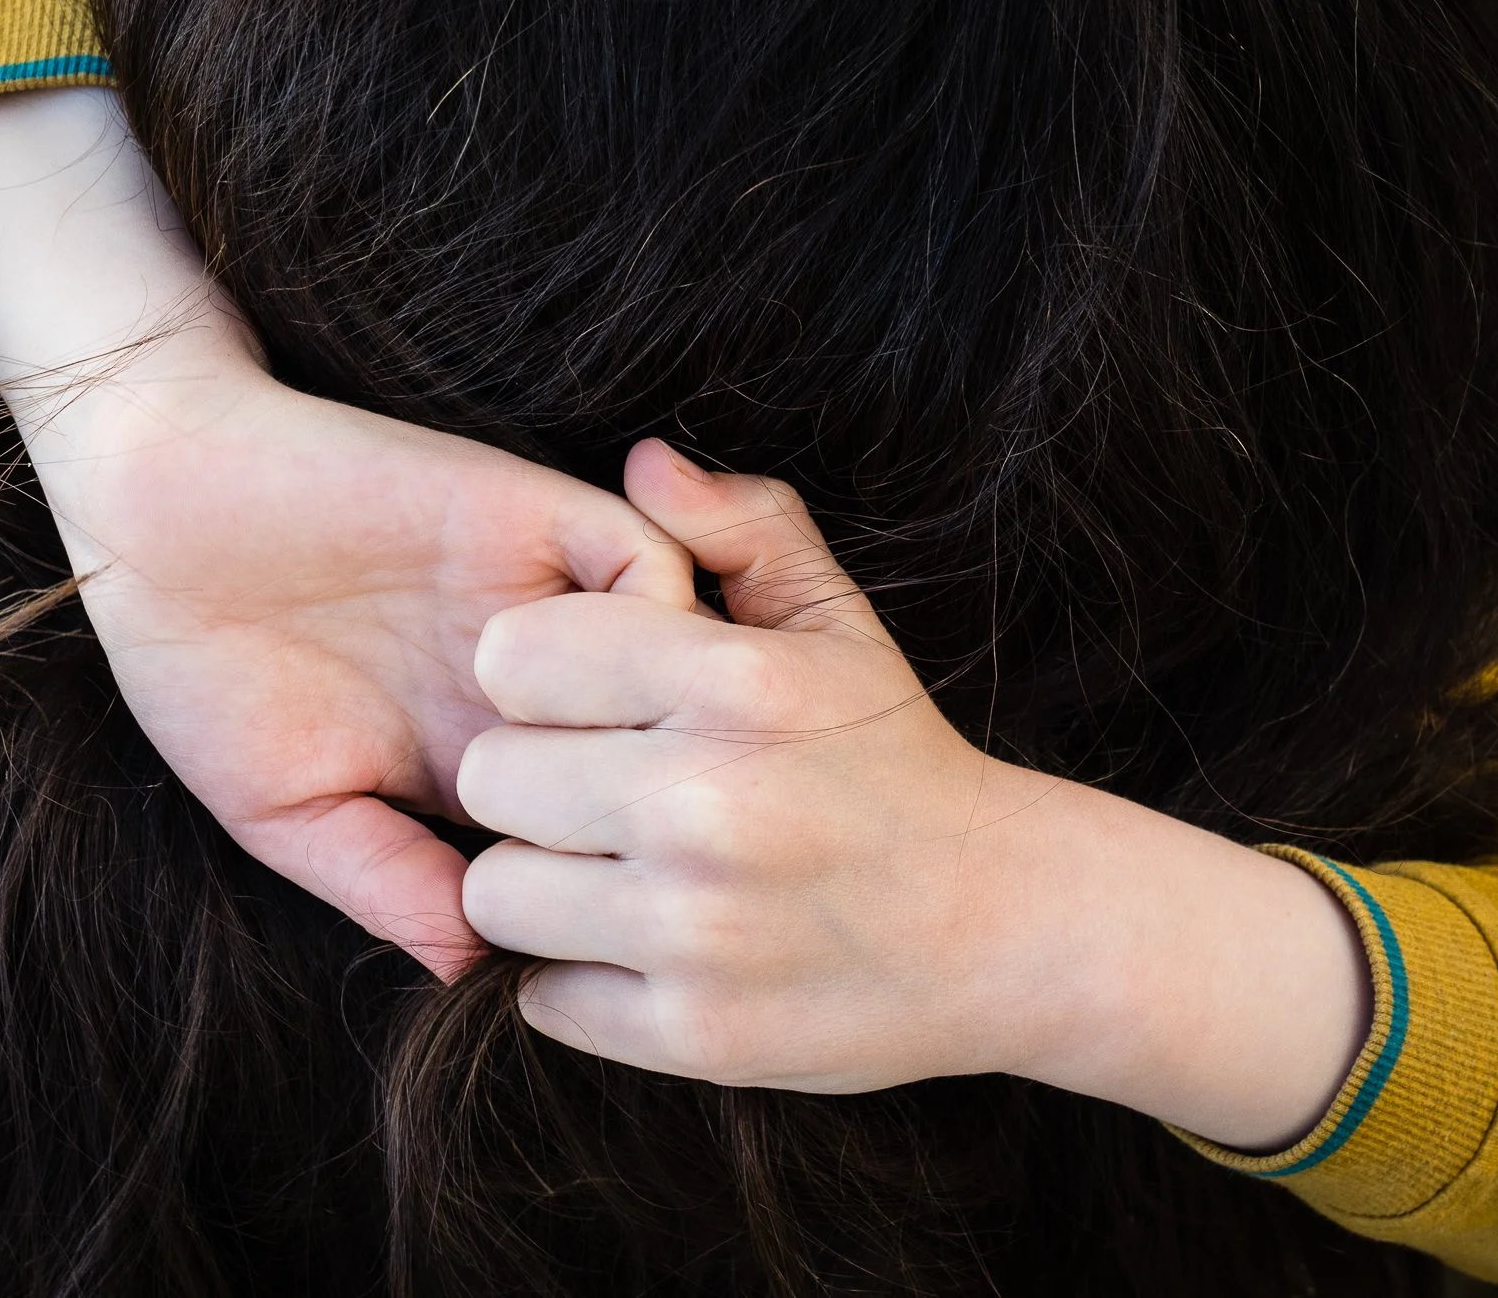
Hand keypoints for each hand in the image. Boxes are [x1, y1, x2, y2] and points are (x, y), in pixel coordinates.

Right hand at [62, 377, 692, 978]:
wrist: (154, 513)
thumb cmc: (203, 671)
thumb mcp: (287, 809)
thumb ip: (383, 881)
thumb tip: (474, 976)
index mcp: (480, 763)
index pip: (598, 838)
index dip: (620, 893)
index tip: (613, 954)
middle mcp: (529, 688)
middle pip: (669, 753)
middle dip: (683, 815)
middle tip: (669, 867)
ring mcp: (540, 604)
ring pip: (686, 663)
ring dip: (677, 719)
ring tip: (634, 768)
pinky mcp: (533, 521)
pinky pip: (650, 567)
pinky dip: (653, 620)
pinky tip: (596, 677)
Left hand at [459, 441, 1370, 1147]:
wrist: (1008, 923)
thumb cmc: (898, 758)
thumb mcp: (840, 623)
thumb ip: (742, 527)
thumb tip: (643, 462)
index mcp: (738, 684)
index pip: (510, 657)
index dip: (540, 678)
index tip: (590, 703)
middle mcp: (709, 804)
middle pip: (489, 779)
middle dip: (534, 784)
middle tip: (605, 797)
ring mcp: (700, 931)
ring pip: (496, 896)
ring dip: (545, 888)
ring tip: (620, 875)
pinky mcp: (697, 1035)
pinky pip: (543, 1001)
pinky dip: (583, 981)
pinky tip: (653, 951)